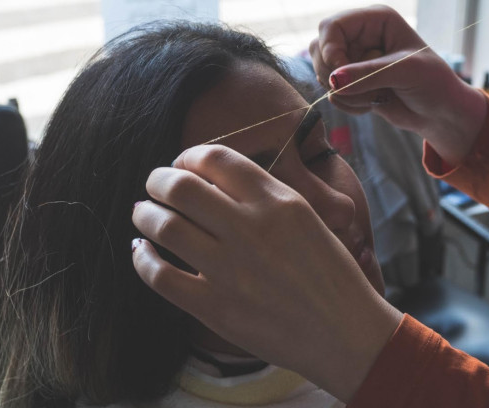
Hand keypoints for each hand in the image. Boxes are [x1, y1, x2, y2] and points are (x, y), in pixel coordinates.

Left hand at [131, 145, 401, 401]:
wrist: (347, 334)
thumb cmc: (332, 275)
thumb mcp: (310, 219)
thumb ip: (266, 197)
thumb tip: (214, 181)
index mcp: (279, 202)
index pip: (217, 158)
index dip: (189, 155)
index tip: (181, 164)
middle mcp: (252, 229)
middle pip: (181, 187)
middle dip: (157, 179)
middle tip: (154, 184)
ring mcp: (231, 270)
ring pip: (165, 227)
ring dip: (145, 214)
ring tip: (143, 213)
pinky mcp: (216, 308)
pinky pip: (161, 276)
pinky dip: (142, 259)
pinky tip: (142, 252)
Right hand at [310, 5, 486, 166]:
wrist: (440, 112)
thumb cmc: (432, 83)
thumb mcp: (405, 72)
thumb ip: (367, 74)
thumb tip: (332, 81)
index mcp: (375, 20)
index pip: (331, 26)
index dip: (329, 50)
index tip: (339, 75)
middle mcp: (360, 36)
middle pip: (319, 49)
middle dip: (336, 75)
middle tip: (363, 90)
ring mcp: (353, 60)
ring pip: (323, 74)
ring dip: (346, 93)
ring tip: (377, 97)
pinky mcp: (351, 83)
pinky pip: (332, 94)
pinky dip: (348, 104)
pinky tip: (373, 104)